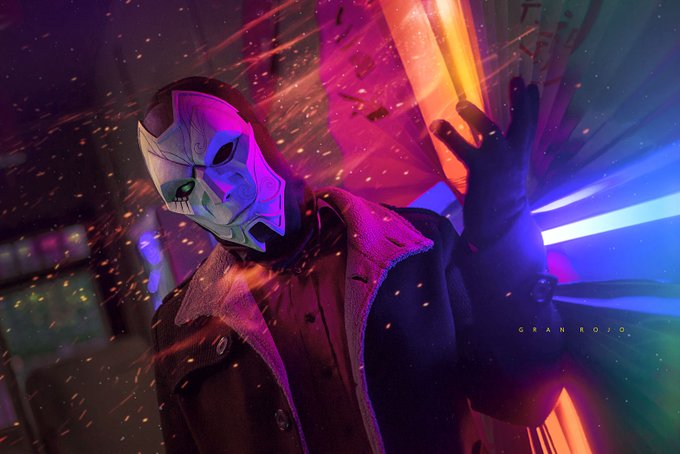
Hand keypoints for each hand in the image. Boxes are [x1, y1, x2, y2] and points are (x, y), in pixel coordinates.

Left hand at [430, 77, 538, 247]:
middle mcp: (514, 156)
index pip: (530, 127)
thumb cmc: (500, 201)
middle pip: (523, 123)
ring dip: (475, 114)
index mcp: (521, 157)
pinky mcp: (480, 170)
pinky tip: (438, 125)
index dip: (531, 105)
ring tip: (461, 103)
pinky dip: (449, 134)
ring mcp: (498, 162)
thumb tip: (490, 139)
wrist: (500, 227)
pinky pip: (463, 148)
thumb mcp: (507, 176)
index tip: (532, 85)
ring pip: (490, 130)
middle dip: (522, 102)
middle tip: (519, 79)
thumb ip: (502, 157)